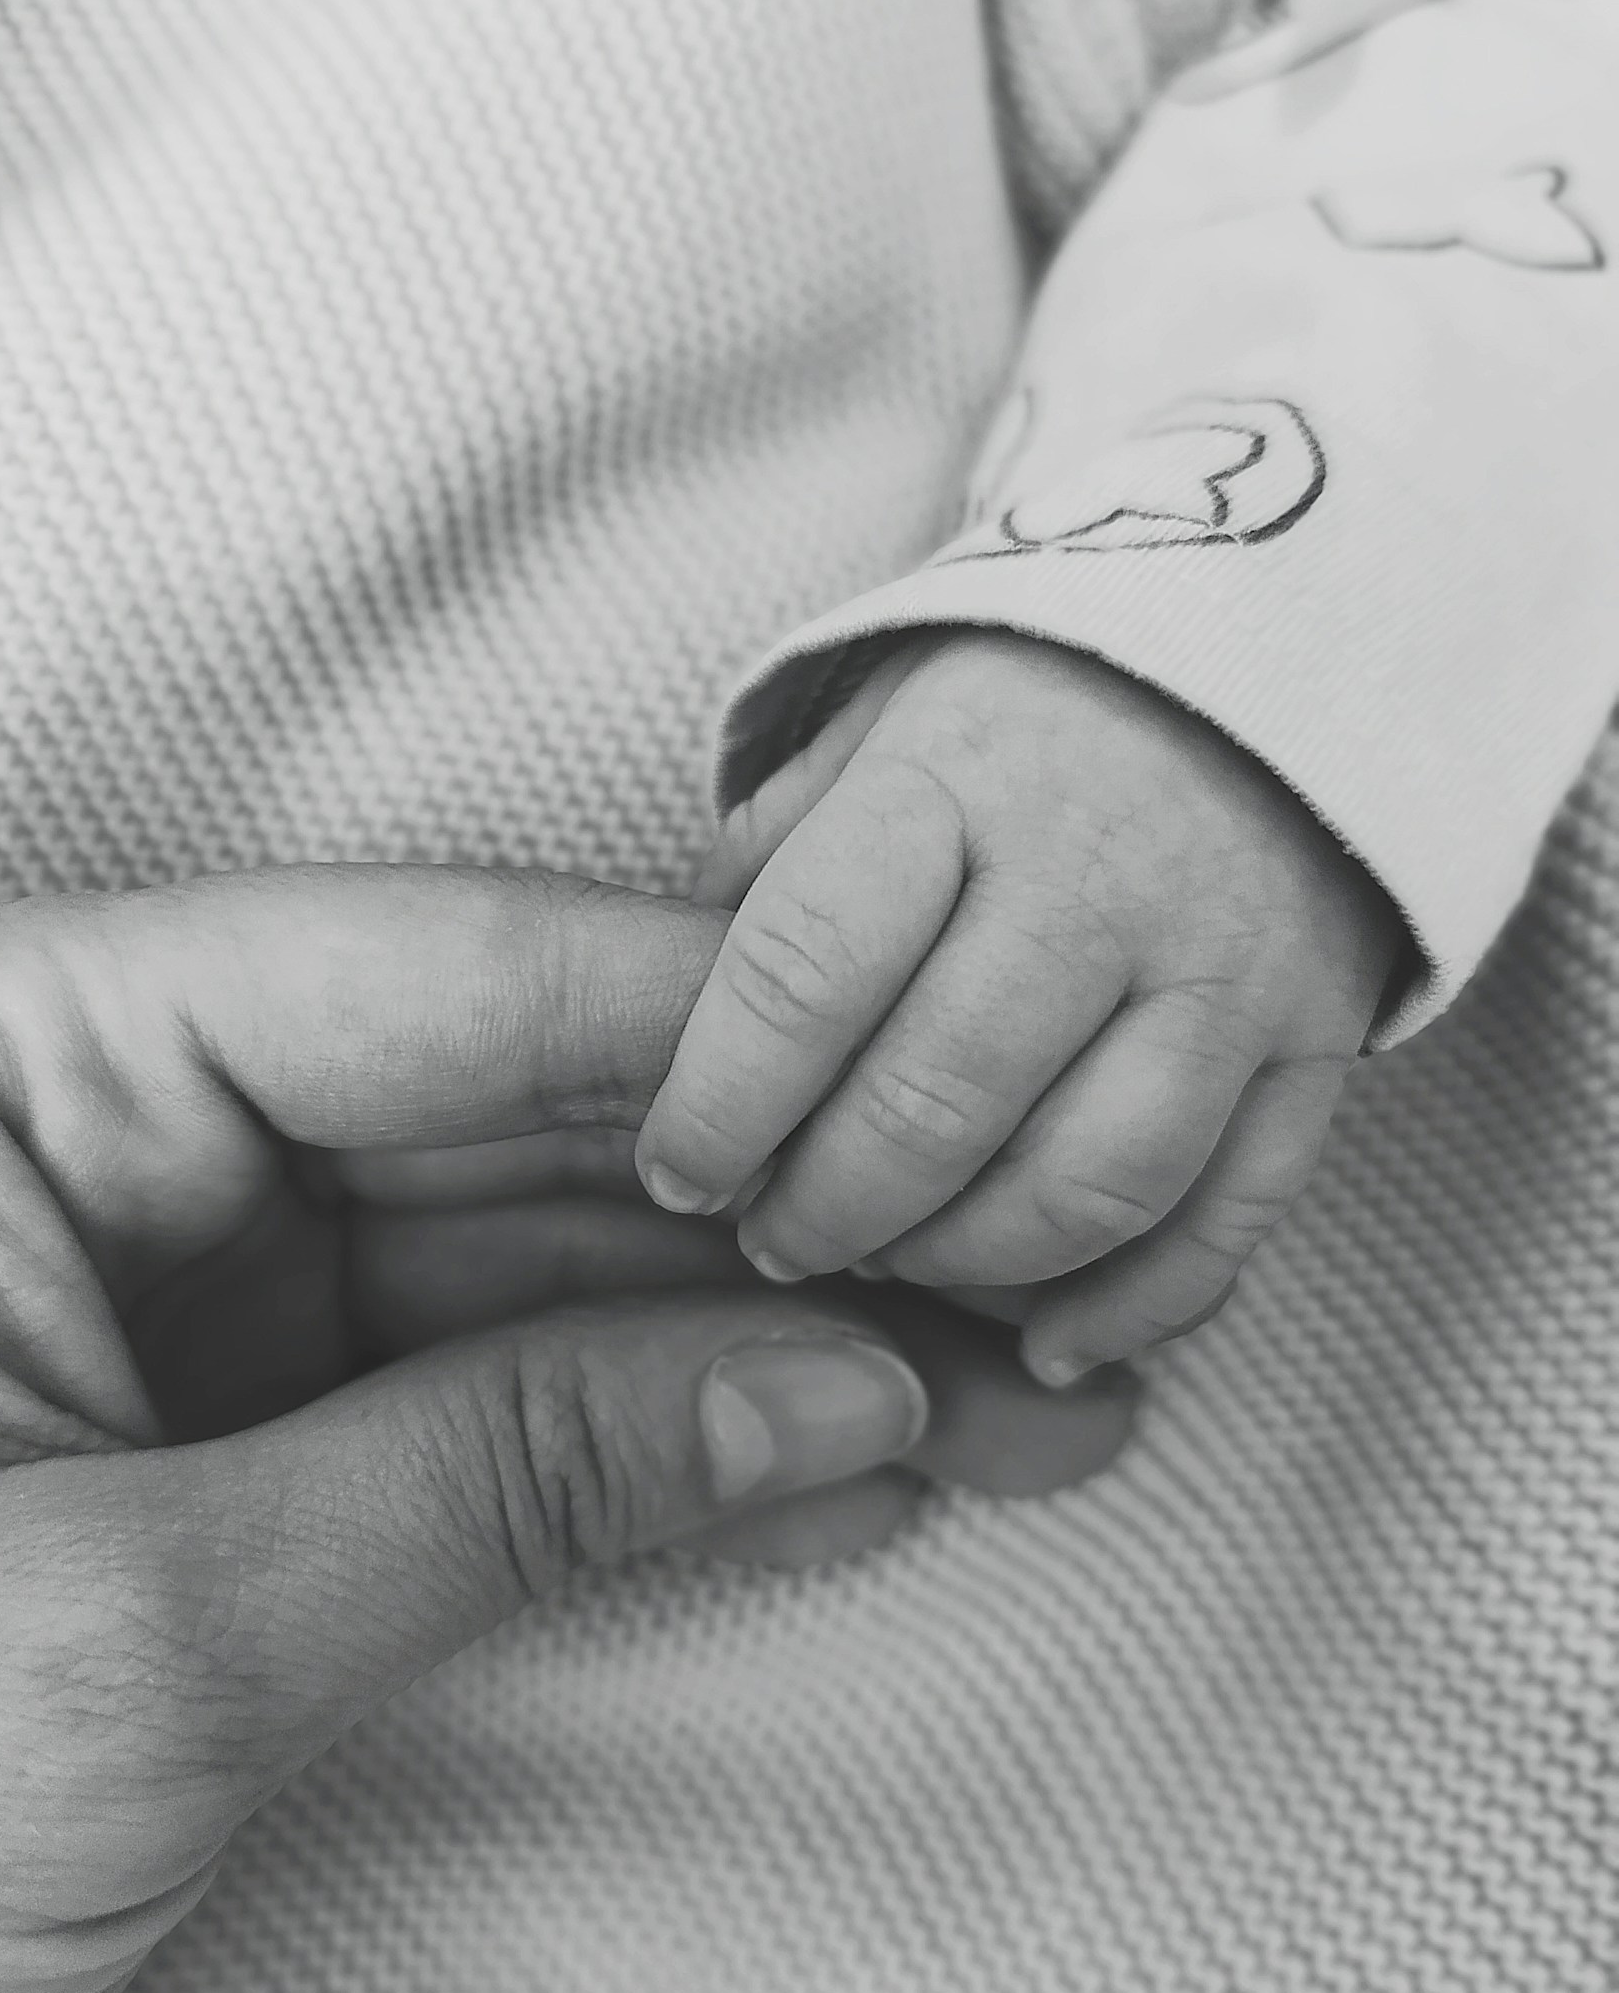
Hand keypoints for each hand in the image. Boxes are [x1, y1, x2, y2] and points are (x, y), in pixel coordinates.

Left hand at [0, 866, 1132, 1992]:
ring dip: (769, 1347)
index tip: (942, 1094)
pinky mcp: (231, 1432)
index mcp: (9, 1055)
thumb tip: (837, 1385)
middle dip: (782, 1219)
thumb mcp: (138, 1638)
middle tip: (1036, 1285)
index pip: (432, 979)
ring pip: (533, 1267)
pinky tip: (856, 1474)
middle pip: (517, 1120)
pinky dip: (663, 1449)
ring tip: (1020, 1402)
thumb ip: (507, 1479)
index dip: (713, 1041)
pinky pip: (487, 1400)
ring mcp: (180, 1280)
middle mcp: (105, 1123)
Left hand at [636, 632, 1402, 1383]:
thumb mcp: (874, 728)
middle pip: (941, 1103)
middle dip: (830, 1207)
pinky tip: (1043, 1341)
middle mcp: (1103, 871)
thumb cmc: (1027, 713)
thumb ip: (773, 865)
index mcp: (956, 777)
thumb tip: (672, 1020)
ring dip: (966, 1262)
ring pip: (1090, 1184)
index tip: (678, 1172)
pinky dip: (1135, 1305)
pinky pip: (1229, 1215)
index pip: (806, 971)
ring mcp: (1227, 963)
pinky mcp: (1320, 1039)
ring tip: (891, 1263)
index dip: (722, 1101)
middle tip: (774, 1239)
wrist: (1288, 650)